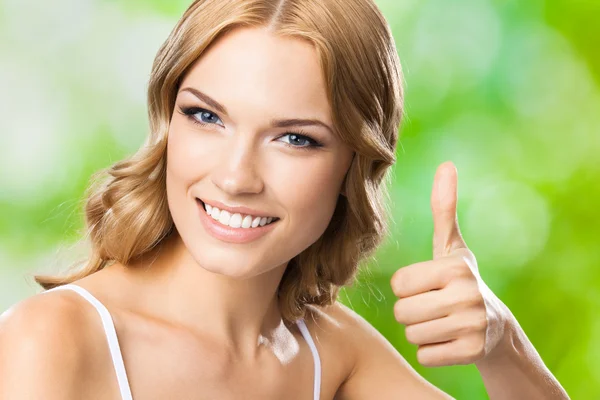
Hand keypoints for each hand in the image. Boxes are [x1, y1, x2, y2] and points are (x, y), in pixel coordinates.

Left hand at [390, 161, 509, 366]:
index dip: (408, 288)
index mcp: (454, 267)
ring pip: (412, 335)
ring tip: (442, 322)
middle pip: (402, 312)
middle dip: (412, 312)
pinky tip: (449, 340)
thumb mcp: (452, 247)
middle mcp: (466, 295)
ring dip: (421, 332)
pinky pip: (425, 355)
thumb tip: (446, 165)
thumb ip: (444, 208)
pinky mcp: (473, 352)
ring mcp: (472, 325)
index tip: (427, 286)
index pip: (399, 284)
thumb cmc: (461, 281)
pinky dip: (432, 351)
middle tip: (434, 307)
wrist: (496, 328)